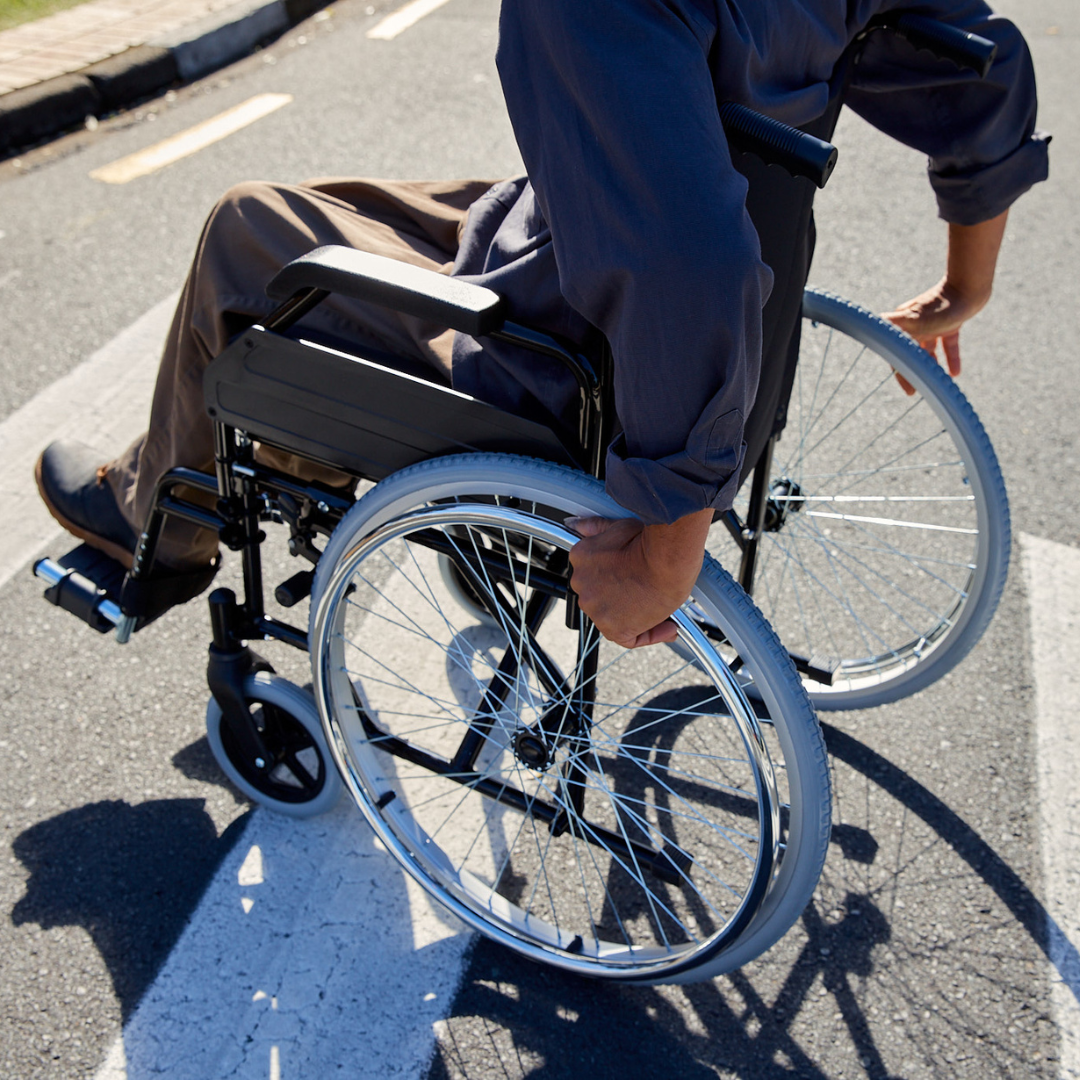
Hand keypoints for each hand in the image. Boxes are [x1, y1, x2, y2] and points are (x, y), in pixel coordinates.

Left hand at [566, 508, 712, 648]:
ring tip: (660, 603)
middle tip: (649, 587)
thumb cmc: (649, 543)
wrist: (665, 559)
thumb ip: (596, 527)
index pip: (593, 574)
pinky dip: (649, 634)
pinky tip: (667, 627)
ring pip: (614, 616)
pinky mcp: (614, 628)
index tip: (631, 575)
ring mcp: (595, 608)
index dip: (613, 576)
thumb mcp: (619, 527)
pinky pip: (629, 638)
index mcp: (581, 559)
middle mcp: (582, 585)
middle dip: (624, 593)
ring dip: (635, 613)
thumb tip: (577, 524)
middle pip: (602, 595)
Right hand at [882, 210, 1007, 394]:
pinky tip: (955, 373)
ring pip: (930, 351)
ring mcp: (933, 325)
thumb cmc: (941, 305)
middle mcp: (916, 325)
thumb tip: (872, 324)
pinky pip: (948, 345)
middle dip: (915, 372)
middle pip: (912, 353)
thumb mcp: (914, 319)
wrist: (969, 287)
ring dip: (933, 366)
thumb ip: (894, 325)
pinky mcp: (951, 323)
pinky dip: (951, 358)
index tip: (909, 390)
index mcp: (904, 325)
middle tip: (919, 389)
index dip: (901, 373)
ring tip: (938, 382)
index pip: (898, 353)